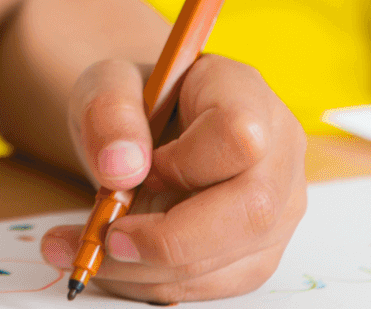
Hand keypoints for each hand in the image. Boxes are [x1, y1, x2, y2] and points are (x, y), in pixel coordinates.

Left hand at [40, 56, 304, 301]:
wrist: (143, 131)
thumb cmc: (134, 103)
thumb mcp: (105, 85)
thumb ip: (108, 112)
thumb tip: (121, 168)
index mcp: (245, 91)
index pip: (239, 135)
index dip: (185, 164)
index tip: (140, 169)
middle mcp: (279, 150)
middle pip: (252, 212)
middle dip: (169, 240)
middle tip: (107, 239)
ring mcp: (278, 205)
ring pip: (233, 261)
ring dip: (152, 272)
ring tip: (92, 253)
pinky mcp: (259, 250)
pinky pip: (217, 284)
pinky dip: (158, 283)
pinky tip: (119, 265)